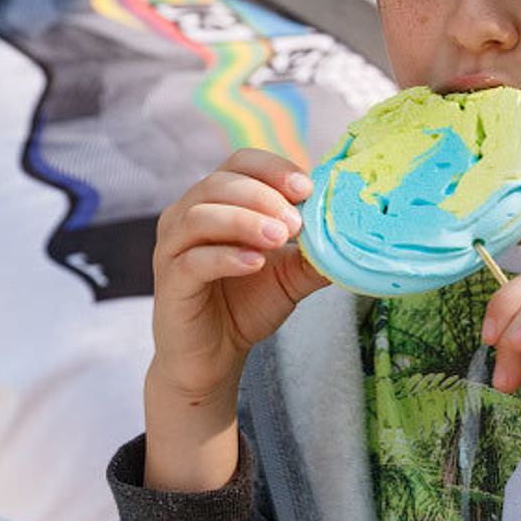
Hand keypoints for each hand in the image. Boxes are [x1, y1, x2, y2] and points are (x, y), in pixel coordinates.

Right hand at [150, 148, 326, 408]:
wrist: (213, 358)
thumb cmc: (246, 305)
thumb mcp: (290, 274)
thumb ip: (313, 252)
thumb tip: (351, 234)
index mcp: (215, 201)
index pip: (240, 163)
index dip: (273, 169)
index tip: (307, 189)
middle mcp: (186, 215)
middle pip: (220, 184)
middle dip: (263, 197)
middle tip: (296, 223)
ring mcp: (172, 248)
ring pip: (201, 216)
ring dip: (245, 221)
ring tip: (279, 239)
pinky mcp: (169, 282)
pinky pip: (193, 260)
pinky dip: (227, 257)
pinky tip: (255, 263)